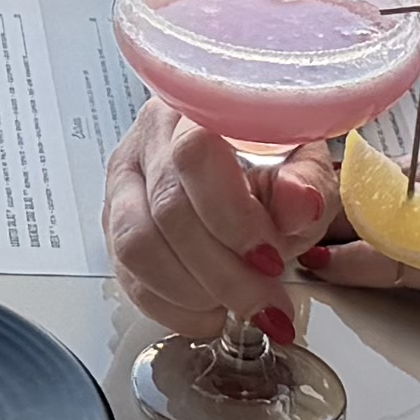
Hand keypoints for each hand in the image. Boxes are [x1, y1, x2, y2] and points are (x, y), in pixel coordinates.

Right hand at [102, 105, 338, 351]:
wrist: (246, 179)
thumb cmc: (276, 170)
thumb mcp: (306, 173)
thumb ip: (306, 187)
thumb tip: (299, 203)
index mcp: (198, 109)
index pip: (195, 156)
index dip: (231, 216)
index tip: (269, 257)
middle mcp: (151, 139)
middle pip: (168, 211)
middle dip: (223, 273)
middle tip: (266, 302)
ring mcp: (124, 182)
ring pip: (136, 247)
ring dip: (193, 292)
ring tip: (235, 306)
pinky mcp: (113, 223)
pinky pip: (126, 275)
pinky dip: (171, 307)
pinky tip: (208, 310)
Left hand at [310, 155, 419, 419]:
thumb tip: (415, 241)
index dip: (387, 186)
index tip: (342, 200)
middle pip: (418, 177)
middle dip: (359, 197)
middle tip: (308, 215)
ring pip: (407, 211)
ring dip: (349, 225)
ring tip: (305, 237)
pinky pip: (408, 255)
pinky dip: (361, 262)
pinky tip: (330, 268)